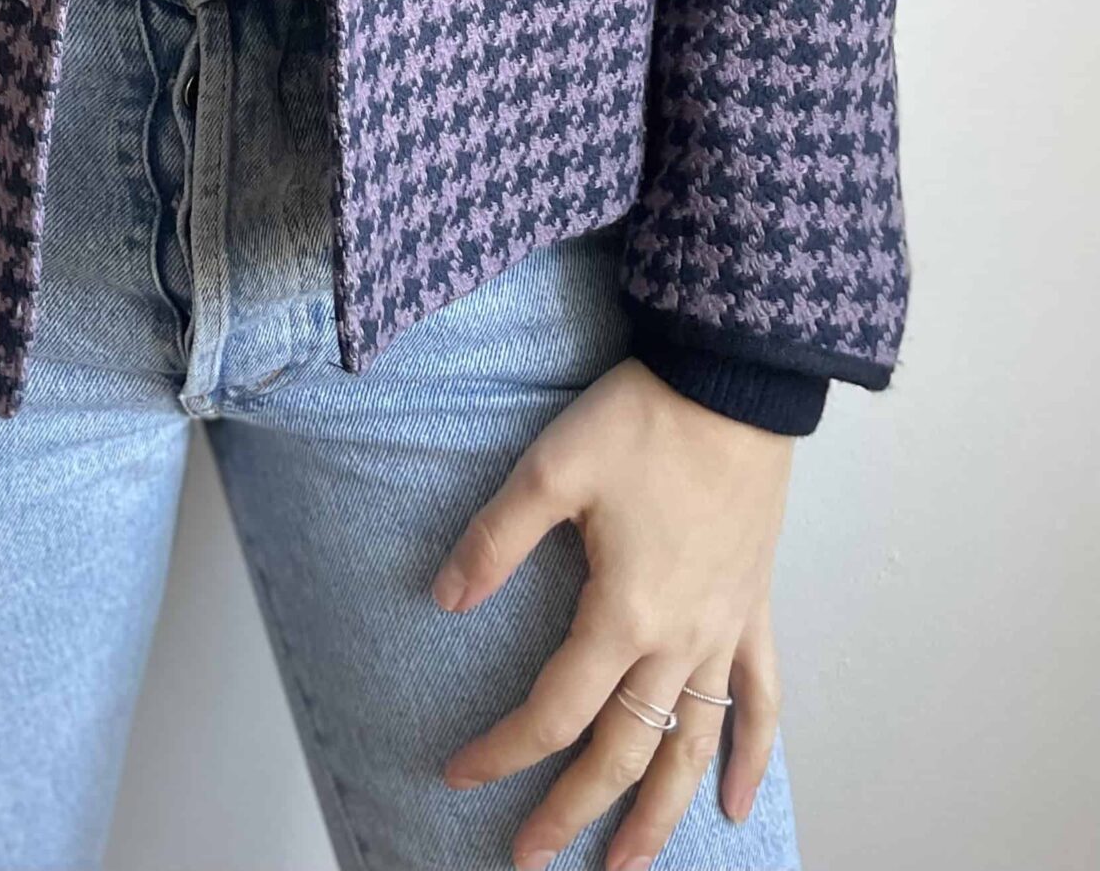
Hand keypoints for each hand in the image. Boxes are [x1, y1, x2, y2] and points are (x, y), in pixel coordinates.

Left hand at [432, 357, 792, 869]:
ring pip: (692, 747)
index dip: (503, 751)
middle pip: (622, 751)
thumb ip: (495, 539)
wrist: (731, 383)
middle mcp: (678, 640)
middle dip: (572, 811)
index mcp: (622, 613)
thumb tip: (445, 601)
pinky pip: (761, 701)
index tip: (460, 774)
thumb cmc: (642, 419)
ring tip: (626, 866)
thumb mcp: (551, 467)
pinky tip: (735, 800)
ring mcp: (722, 629)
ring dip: (660, 816)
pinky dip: (750, 755)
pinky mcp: (753, 607)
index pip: (553, 710)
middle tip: (529, 858)